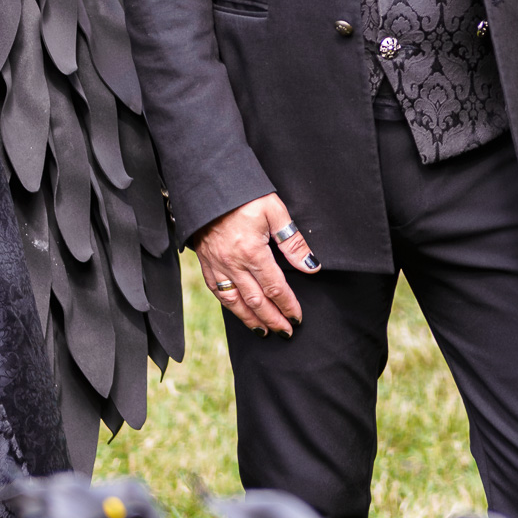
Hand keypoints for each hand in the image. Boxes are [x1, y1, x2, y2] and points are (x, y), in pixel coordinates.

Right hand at [195, 193, 319, 335]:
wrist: (209, 185)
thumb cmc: (245, 195)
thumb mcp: (274, 210)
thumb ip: (292, 241)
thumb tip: (311, 266)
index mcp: (252, 251)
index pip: (274, 287)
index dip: (287, 305)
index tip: (297, 316)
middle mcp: (233, 263)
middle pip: (256, 300)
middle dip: (273, 319)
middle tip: (286, 332)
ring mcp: (217, 265)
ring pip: (235, 301)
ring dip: (250, 319)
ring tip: (264, 331)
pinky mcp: (206, 262)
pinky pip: (218, 291)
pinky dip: (230, 305)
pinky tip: (238, 312)